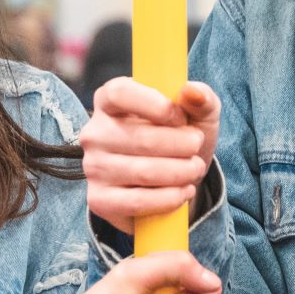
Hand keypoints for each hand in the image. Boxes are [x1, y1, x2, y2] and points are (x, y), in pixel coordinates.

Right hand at [81, 78, 219, 233]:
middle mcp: (95, 133)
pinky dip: (169, 198)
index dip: (155, 105)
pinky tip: (184, 191)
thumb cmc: (179, 139)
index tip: (181, 118)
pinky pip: (138, 201)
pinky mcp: (99, 200)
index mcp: (110, 100)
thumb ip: (201, 98)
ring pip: (144, 172)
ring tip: (195, 169)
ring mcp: (93, 167)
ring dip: (181, 172)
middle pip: (140, 137)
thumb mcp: (197, 115)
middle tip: (197, 147)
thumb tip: (192, 92)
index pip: (119, 94)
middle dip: (182, 145)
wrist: (171, 182)